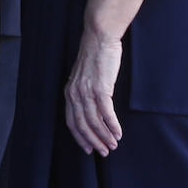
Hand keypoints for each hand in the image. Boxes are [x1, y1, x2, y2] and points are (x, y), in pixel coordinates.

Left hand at [64, 23, 123, 155]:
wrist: (99, 36)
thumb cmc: (95, 55)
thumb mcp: (84, 76)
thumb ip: (85, 92)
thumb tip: (93, 110)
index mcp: (69, 91)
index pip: (71, 121)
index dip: (80, 137)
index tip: (88, 149)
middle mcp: (75, 93)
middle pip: (82, 125)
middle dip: (94, 141)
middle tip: (104, 151)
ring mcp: (87, 91)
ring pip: (94, 122)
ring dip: (105, 136)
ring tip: (114, 144)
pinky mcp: (101, 88)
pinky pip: (106, 113)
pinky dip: (112, 126)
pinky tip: (118, 133)